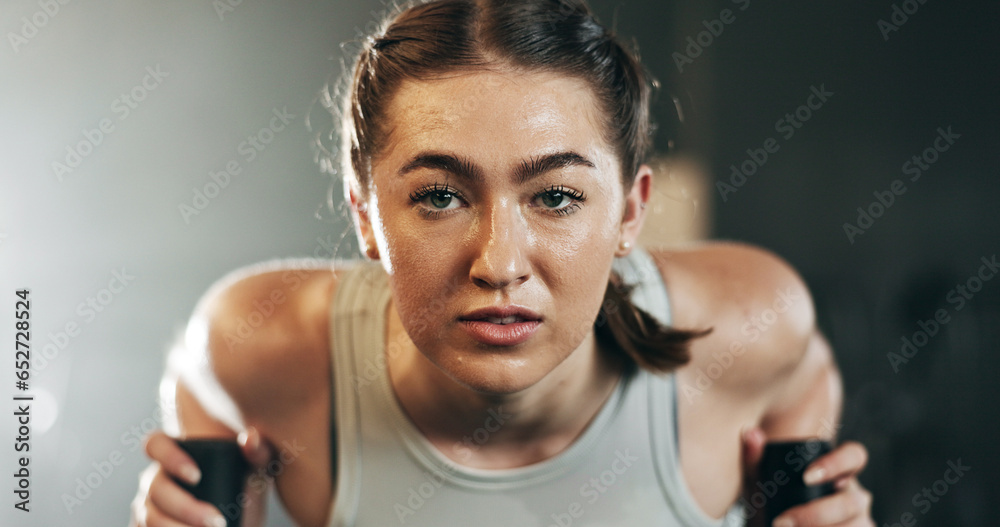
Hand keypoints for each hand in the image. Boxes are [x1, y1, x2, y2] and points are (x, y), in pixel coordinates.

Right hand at [129, 428, 273, 526]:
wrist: (241, 521)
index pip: (155, 444)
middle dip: (184, 507)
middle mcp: (155, 478)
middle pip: (155, 488)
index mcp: (175, 455)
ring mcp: (146, 506)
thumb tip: (249, 437)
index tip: (197, 476)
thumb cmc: (244, 490)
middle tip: (216, 521)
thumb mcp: (255, 473)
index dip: (170, 457)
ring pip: (148, 516)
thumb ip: (258, 452)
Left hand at [741, 427, 873, 526]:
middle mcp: (854, 494)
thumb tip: (750, 433)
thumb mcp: (760, 484)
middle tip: (781, 522)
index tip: (806, 477)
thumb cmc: (770, 504)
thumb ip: (755, 459)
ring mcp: (861, 520)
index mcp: (837, 472)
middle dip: (816, 514)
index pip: (854, 455)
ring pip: (858, 524)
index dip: (836, 463)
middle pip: (852, 500)